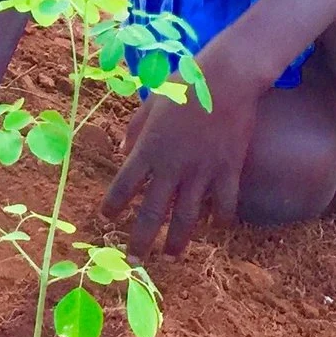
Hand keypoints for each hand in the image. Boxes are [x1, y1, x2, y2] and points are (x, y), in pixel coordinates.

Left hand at [103, 80, 257, 256]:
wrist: (229, 77)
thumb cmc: (187, 83)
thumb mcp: (152, 101)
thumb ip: (135, 129)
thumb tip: (123, 150)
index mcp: (149, 148)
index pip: (123, 186)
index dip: (112, 206)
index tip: (106, 217)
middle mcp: (172, 166)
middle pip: (151, 213)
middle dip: (140, 240)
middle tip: (134, 259)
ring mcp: (202, 171)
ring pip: (186, 218)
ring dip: (177, 241)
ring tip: (171, 257)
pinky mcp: (229, 169)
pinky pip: (224, 203)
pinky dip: (220, 219)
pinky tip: (216, 227)